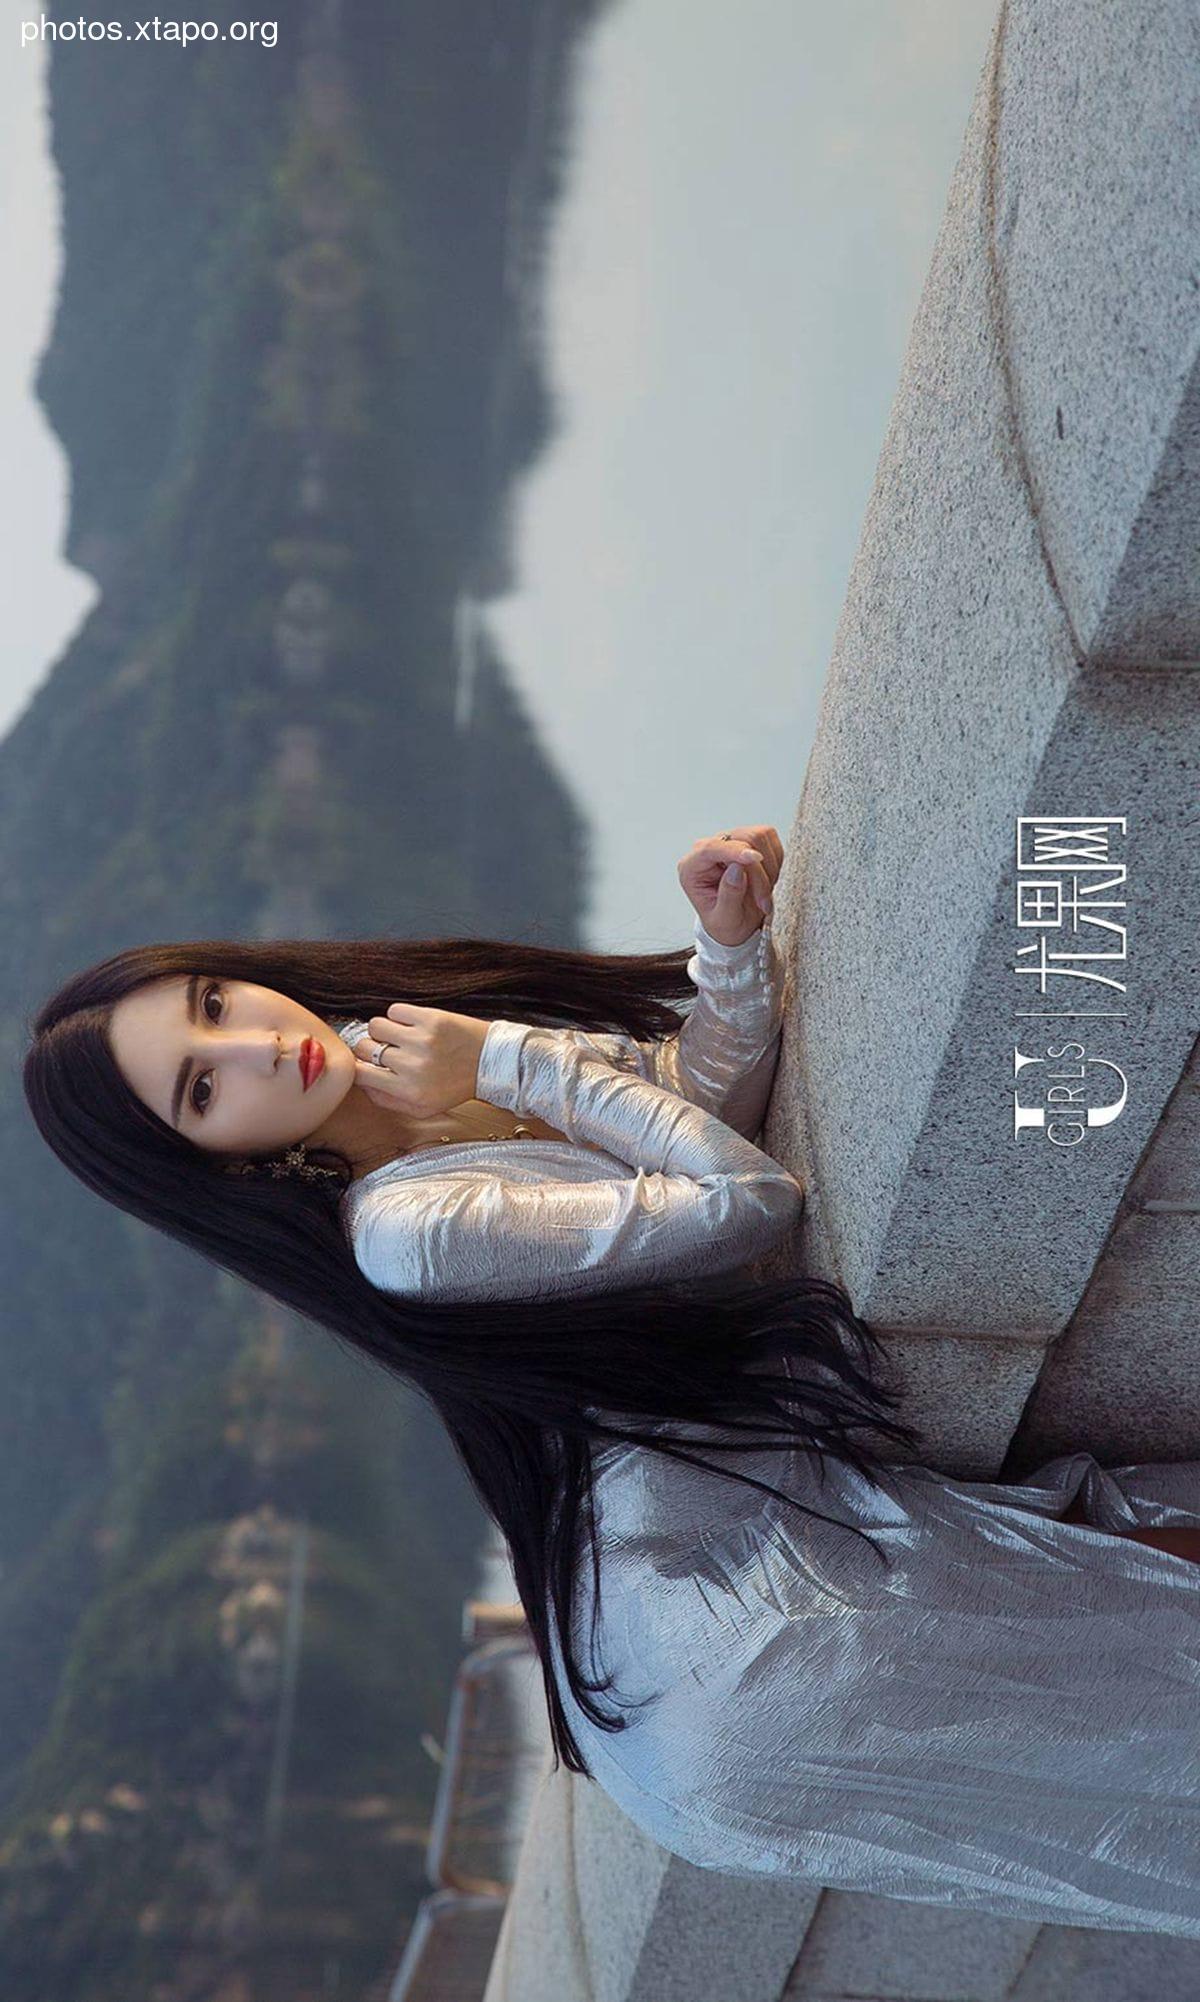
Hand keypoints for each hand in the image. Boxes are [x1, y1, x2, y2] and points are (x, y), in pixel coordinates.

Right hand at [352, 1003, 489, 1117]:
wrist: (491, 1062)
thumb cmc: (456, 1085)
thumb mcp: (423, 1108)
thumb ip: (388, 1101)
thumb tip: (361, 1083)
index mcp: (409, 1091)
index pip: (360, 1074)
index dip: (358, 1066)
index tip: (365, 1063)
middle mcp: (413, 1067)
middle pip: (364, 1047)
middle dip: (371, 1048)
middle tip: (386, 1049)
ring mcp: (422, 1040)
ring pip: (376, 1026)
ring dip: (384, 1030)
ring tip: (400, 1036)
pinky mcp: (432, 1019)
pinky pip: (395, 1010)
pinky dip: (399, 1016)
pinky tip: (412, 1025)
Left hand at [678, 824, 782, 946]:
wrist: (738, 925)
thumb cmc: (725, 923)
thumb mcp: (724, 919)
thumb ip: (728, 895)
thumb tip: (737, 869)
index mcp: (693, 868)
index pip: (710, 848)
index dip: (733, 851)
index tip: (755, 858)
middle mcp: (710, 851)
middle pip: (741, 840)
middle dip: (758, 873)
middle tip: (762, 901)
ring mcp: (731, 843)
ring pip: (759, 837)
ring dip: (769, 868)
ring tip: (763, 894)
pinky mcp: (750, 841)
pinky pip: (770, 841)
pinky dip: (775, 862)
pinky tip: (768, 881)